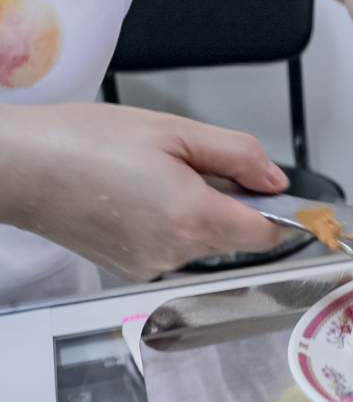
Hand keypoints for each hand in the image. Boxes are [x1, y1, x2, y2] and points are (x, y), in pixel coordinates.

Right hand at [0, 103, 289, 280]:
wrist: (19, 168)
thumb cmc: (84, 142)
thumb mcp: (173, 131)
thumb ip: (237, 156)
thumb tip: (275, 179)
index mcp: (194, 218)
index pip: (267, 234)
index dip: (277, 212)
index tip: (272, 192)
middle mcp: (177, 254)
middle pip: (236, 238)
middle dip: (231, 205)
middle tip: (194, 167)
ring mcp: (153, 267)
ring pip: (204, 243)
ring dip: (197, 214)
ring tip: (153, 178)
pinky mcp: (131, 270)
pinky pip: (172, 249)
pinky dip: (168, 226)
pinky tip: (136, 198)